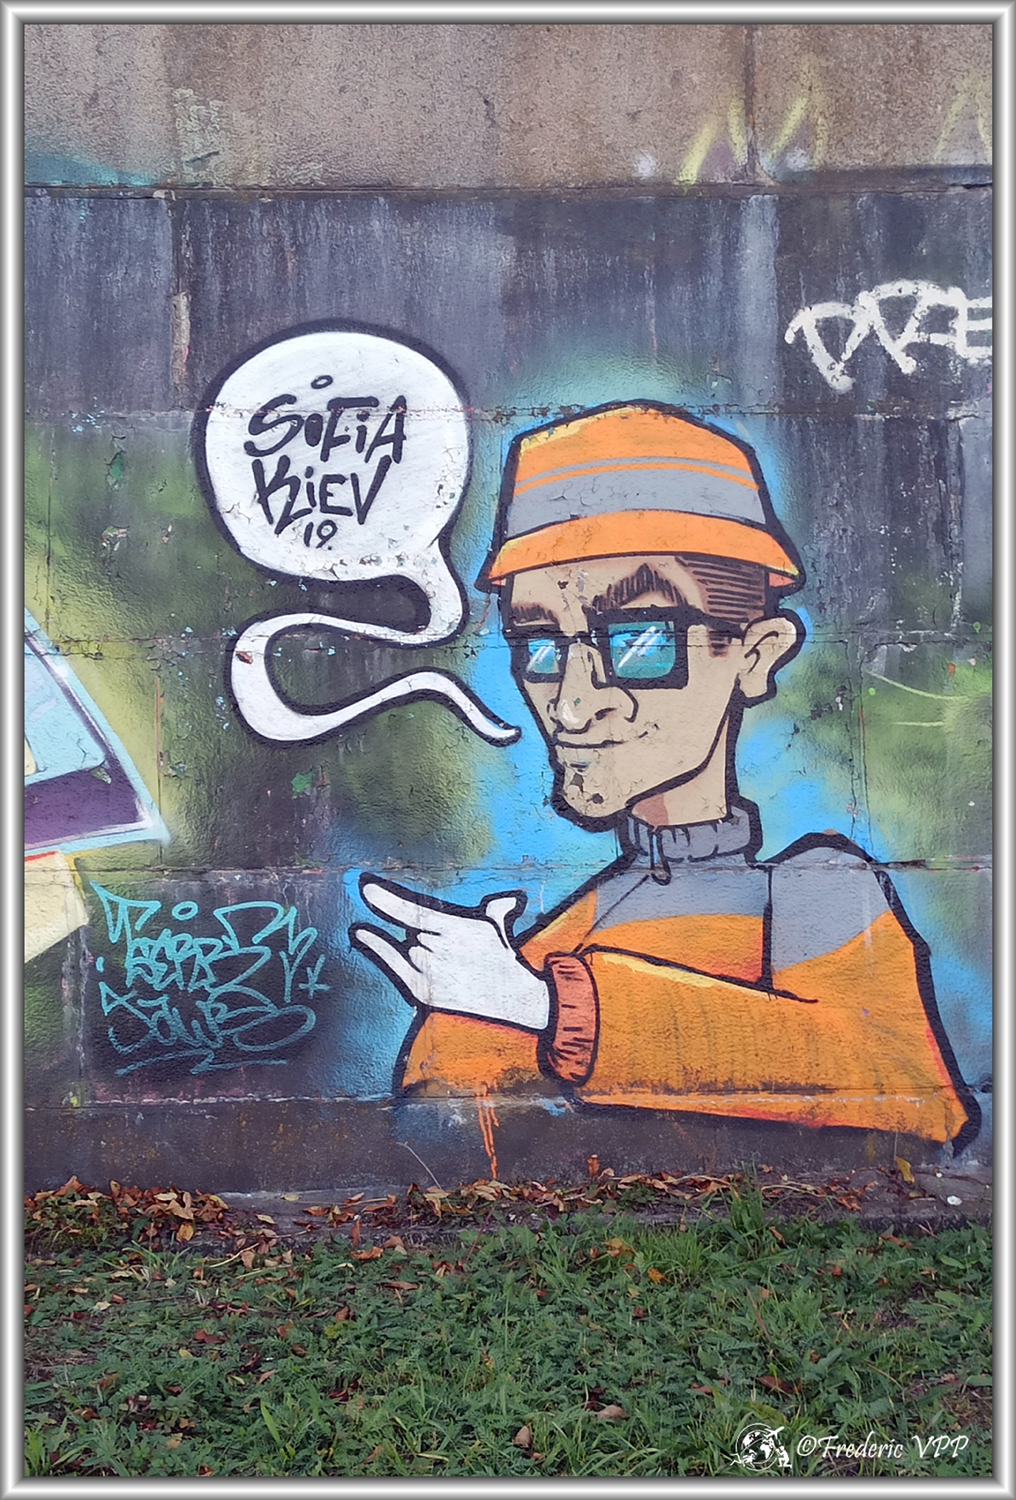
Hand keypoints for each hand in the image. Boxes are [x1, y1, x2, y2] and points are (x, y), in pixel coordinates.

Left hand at [351, 878, 550, 1031]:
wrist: (510, 1003)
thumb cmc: (501, 963)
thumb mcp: (499, 932)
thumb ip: (497, 910)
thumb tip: (511, 899)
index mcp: (460, 930)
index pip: (416, 913)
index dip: (388, 902)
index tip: (367, 888)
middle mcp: (441, 950)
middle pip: (414, 931)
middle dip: (428, 937)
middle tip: (453, 955)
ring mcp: (429, 971)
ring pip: (409, 947)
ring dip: (421, 952)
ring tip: (449, 967)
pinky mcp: (422, 989)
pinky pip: (394, 963)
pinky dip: (377, 947)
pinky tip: (361, 932)